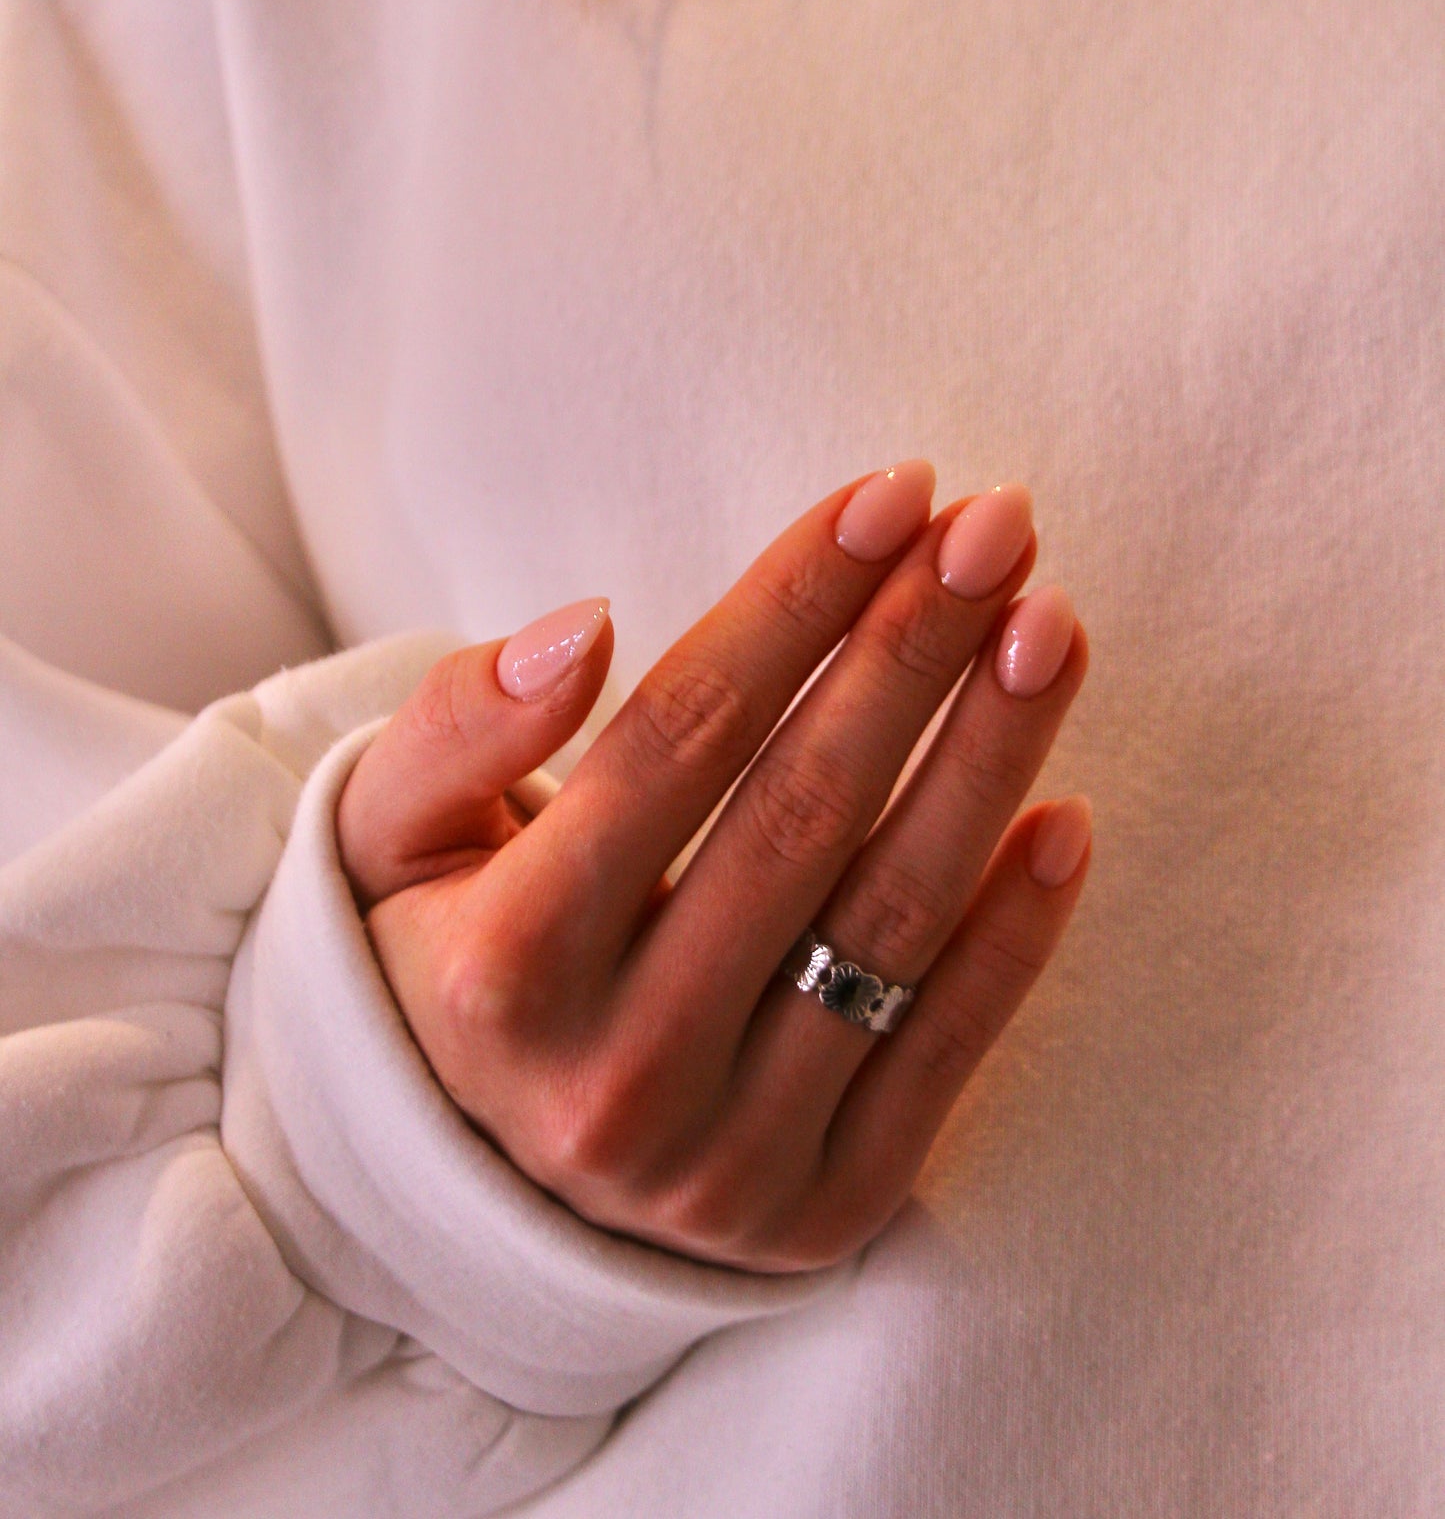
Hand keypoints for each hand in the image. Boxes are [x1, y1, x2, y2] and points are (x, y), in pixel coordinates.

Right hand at [337, 465, 1090, 1273]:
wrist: (470, 1192)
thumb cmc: (442, 959)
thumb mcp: (388, 837)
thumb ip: (458, 725)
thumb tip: (581, 628)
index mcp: (504, 972)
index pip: (679, 738)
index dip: (795, 601)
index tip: (892, 491)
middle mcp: (616, 1076)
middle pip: (802, 813)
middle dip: (914, 649)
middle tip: (998, 523)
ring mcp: (729, 1161)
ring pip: (890, 924)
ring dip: (990, 759)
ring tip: (1048, 628)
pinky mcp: (823, 1215)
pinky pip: (943, 1058)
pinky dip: (1015, 937)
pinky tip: (1065, 815)